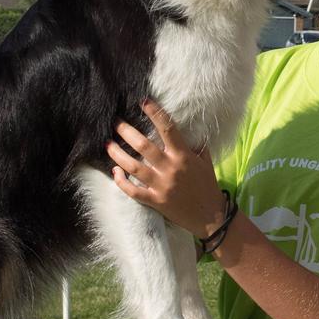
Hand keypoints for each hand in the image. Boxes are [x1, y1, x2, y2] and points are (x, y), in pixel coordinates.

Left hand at [106, 99, 228, 239]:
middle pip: (143, 145)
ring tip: (108, 144)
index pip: (168, 129)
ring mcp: (161, 186)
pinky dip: (121, 181)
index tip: (143, 102)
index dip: (155, 113)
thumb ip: (196, 144)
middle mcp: (170, 168)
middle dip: (126, 131)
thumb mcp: (205, 161)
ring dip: (117, 154)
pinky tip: (114, 172)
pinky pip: (133, 191)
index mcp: (183, 156)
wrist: (211, 217)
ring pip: (133, 166)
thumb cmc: (207, 185)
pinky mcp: (155, 201)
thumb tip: (190, 127)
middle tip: (116, 123)